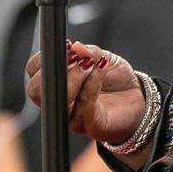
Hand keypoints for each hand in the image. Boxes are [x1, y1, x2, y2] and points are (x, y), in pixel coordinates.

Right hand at [25, 42, 144, 144]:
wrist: (139, 100)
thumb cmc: (115, 79)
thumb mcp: (102, 57)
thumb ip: (88, 52)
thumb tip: (75, 46)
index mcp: (55, 82)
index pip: (33, 71)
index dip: (43, 59)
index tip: (65, 48)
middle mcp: (59, 101)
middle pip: (36, 91)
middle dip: (54, 71)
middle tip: (75, 58)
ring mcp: (71, 116)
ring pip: (59, 100)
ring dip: (74, 77)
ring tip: (91, 64)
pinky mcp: (90, 125)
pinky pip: (84, 106)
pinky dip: (92, 84)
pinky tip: (101, 70)